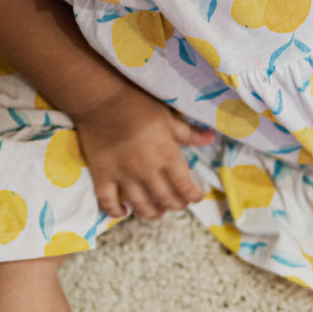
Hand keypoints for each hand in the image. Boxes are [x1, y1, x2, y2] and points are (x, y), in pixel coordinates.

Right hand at [71, 89, 214, 220]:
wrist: (101, 99)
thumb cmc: (137, 104)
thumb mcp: (168, 117)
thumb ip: (189, 133)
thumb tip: (211, 138)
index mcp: (166, 155)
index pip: (185, 186)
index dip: (193, 196)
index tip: (196, 197)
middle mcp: (147, 170)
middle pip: (165, 199)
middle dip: (176, 205)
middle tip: (178, 203)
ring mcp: (123, 176)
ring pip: (141, 206)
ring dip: (152, 212)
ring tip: (156, 211)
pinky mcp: (102, 175)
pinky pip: (108, 202)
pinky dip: (116, 212)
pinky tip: (123, 212)